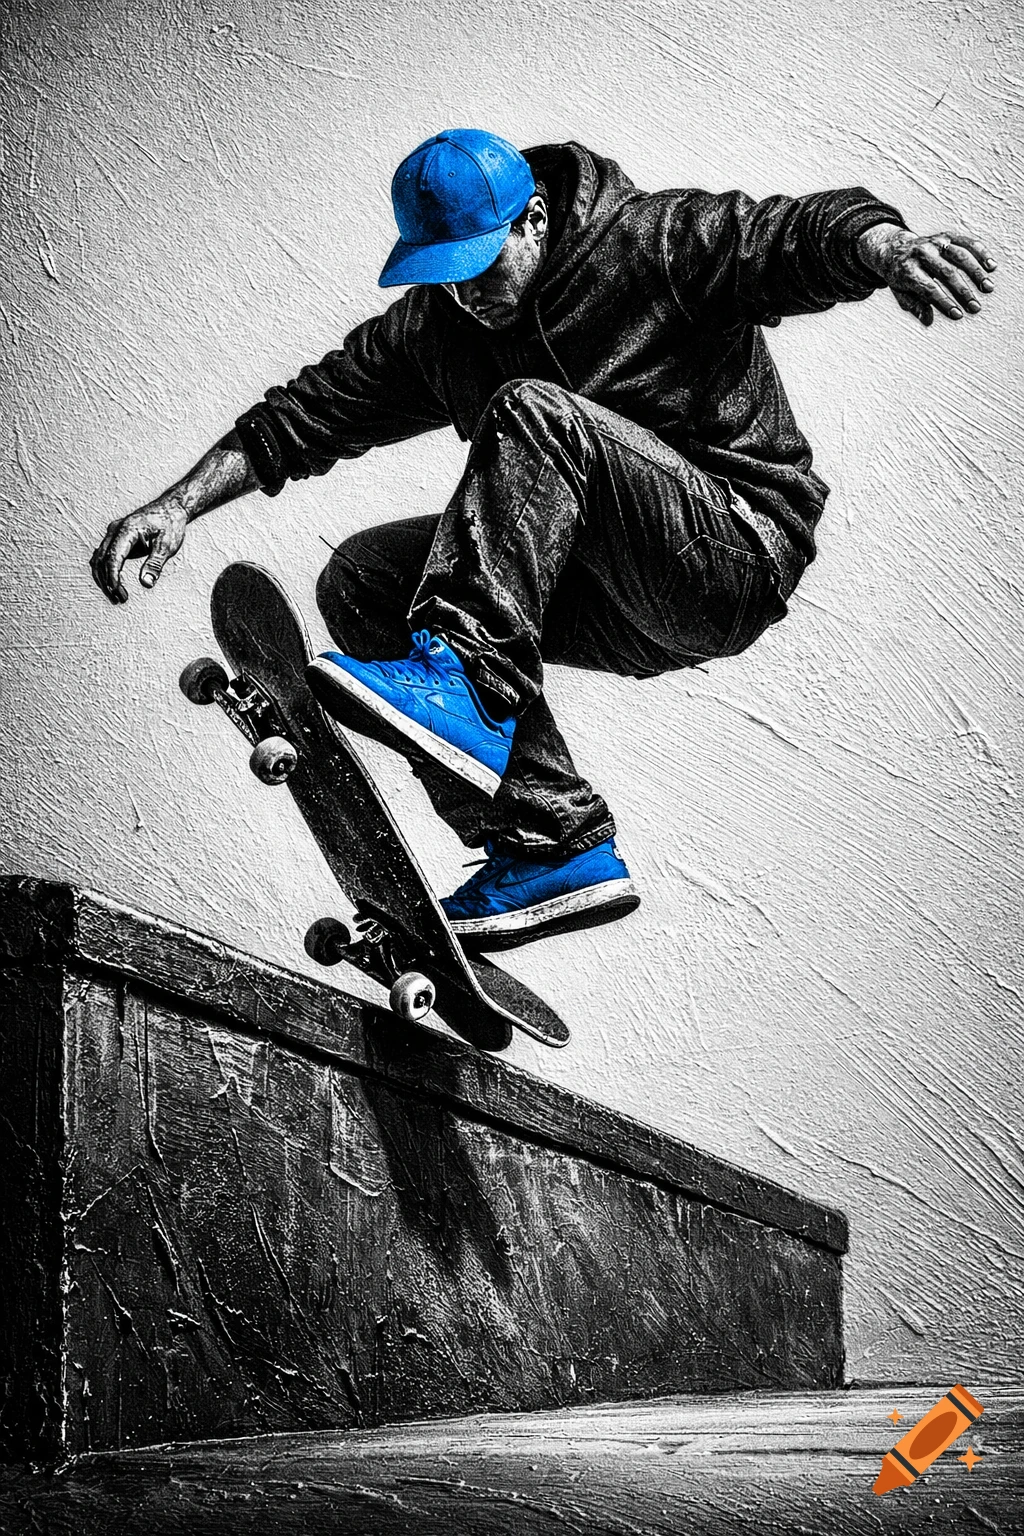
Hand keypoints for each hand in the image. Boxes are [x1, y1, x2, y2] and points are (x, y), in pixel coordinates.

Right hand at [90, 498, 188, 603]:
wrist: (170, 509)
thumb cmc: (170, 525)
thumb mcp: (167, 545)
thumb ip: (155, 564)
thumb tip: (146, 583)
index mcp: (126, 529)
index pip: (113, 556)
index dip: (113, 576)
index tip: (118, 592)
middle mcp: (115, 530)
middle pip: (101, 559)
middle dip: (108, 582)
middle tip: (120, 599)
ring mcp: (113, 533)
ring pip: (99, 559)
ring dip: (104, 579)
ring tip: (117, 597)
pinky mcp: (116, 538)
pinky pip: (104, 556)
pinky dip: (106, 571)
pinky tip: (114, 585)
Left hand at [857, 222, 996, 325]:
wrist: (894, 248)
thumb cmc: (900, 277)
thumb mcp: (901, 294)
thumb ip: (914, 306)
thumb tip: (927, 320)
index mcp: (907, 270)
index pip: (928, 288)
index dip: (944, 302)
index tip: (958, 315)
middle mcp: (922, 253)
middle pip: (946, 273)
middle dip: (963, 291)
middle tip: (975, 307)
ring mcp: (935, 242)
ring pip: (960, 255)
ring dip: (976, 272)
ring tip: (988, 288)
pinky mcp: (947, 235)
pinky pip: (967, 242)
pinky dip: (981, 253)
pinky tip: (991, 266)